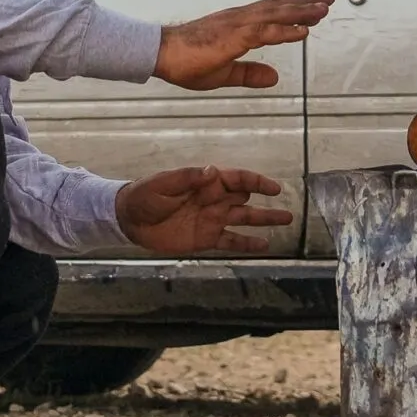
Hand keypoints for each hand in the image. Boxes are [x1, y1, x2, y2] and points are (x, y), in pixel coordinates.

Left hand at [115, 167, 292, 254]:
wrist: (130, 221)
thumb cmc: (145, 196)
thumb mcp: (163, 183)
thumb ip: (187, 178)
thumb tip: (212, 171)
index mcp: (206, 183)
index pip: (237, 180)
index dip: (256, 182)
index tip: (274, 188)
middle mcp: (214, 200)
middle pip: (246, 199)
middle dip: (266, 202)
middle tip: (286, 209)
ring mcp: (212, 220)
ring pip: (245, 219)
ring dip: (264, 220)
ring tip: (286, 220)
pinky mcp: (206, 239)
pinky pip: (231, 241)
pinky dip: (247, 244)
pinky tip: (265, 246)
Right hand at [155, 0, 334, 89]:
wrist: (160, 53)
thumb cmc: (186, 61)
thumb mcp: (224, 74)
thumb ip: (249, 74)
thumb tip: (275, 78)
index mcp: (238, 25)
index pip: (272, 12)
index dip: (295, 9)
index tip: (316, 6)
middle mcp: (240, 18)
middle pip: (279, 6)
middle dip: (306, 2)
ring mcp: (237, 25)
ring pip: (276, 14)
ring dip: (302, 11)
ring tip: (323, 9)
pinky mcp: (232, 37)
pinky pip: (264, 32)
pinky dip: (286, 31)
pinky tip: (303, 32)